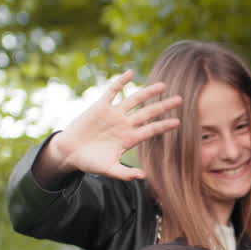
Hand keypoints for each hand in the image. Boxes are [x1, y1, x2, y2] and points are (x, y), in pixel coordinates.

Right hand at [45, 69, 182, 180]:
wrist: (70, 152)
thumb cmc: (90, 162)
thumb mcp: (109, 170)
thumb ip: (125, 173)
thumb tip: (143, 176)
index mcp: (129, 139)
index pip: (151, 130)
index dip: (164, 126)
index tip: (178, 122)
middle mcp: (125, 124)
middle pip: (148, 113)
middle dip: (163, 106)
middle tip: (180, 99)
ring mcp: (114, 114)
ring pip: (134, 100)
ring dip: (148, 92)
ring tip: (162, 85)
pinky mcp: (101, 106)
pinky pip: (112, 91)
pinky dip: (120, 82)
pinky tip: (130, 73)